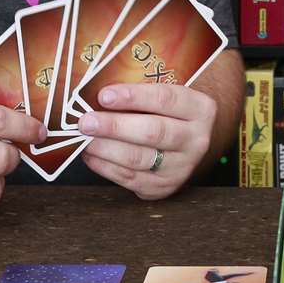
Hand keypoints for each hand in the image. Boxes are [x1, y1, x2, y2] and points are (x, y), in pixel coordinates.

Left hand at [77, 82, 217, 198]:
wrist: (187, 144)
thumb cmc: (167, 113)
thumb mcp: (165, 97)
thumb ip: (138, 95)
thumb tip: (95, 97)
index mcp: (200, 109)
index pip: (165, 99)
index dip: (133, 97)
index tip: (104, 95)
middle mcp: (196, 139)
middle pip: (153, 132)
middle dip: (114, 126)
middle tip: (86, 122)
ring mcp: (182, 167)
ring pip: (139, 158)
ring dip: (105, 148)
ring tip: (84, 139)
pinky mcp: (164, 187)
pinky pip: (130, 178)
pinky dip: (105, 166)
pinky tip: (90, 155)